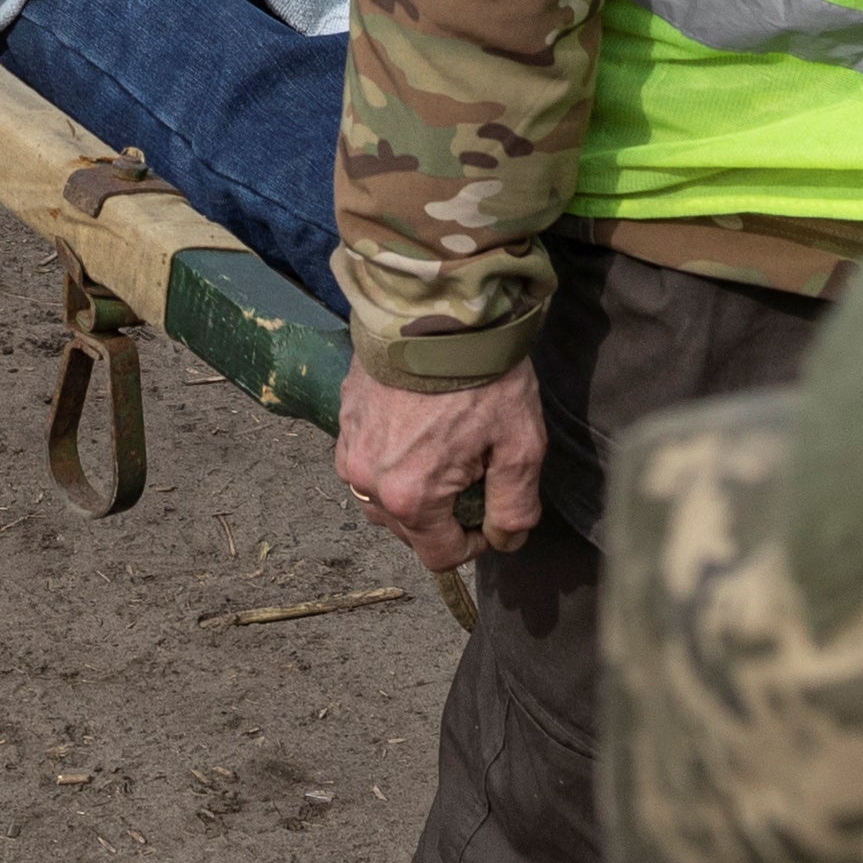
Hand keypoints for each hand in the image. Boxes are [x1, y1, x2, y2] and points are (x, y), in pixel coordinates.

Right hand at [336, 358, 549, 573]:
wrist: (437, 306)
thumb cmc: (483, 377)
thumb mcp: (520, 445)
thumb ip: (514, 506)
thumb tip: (505, 540)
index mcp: (411, 497)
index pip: (439, 556)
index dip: (472, 545)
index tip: (489, 514)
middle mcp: (368, 481)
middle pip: (406, 528)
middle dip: (440, 515)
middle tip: (471, 474)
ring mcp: (349, 447)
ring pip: (379, 497)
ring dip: (409, 489)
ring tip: (441, 453)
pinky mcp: (342, 417)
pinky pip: (364, 460)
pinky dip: (388, 459)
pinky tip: (416, 429)